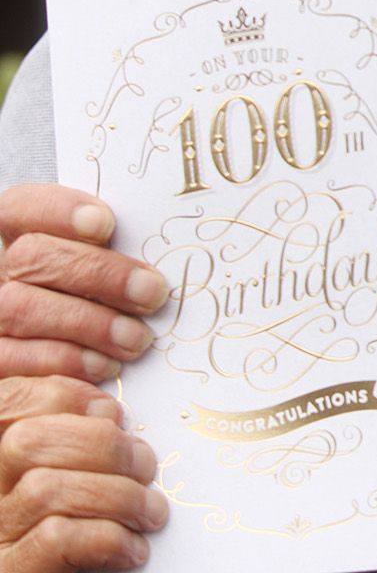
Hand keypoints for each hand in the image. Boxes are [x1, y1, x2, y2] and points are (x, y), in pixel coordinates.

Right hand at [0, 187, 167, 380]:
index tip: (105, 224)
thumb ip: (114, 251)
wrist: (69, 374)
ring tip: (137, 339)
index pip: (20, 208)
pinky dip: (64, 360)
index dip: (58, 210)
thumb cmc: (104, 302)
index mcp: (17, 238)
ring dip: (89, 324)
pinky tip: (104, 366)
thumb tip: (155, 257)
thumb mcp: (106, 267)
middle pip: (30, 256)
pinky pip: (12, 358)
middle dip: (98, 274)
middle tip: (152, 294)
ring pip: (19, 308)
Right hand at [0, 376, 165, 569]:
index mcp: (0, 462)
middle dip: (102, 445)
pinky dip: (108, 538)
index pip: (9, 399)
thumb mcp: (81, 473)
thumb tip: (108, 411)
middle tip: (144, 466)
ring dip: (118, 496)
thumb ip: (80, 441)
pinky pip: (56, 539)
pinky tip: (132, 550)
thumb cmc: (86, 531)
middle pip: (27, 441)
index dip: (64, 391)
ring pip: (45, 489)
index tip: (112, 411)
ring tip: (150, 512)